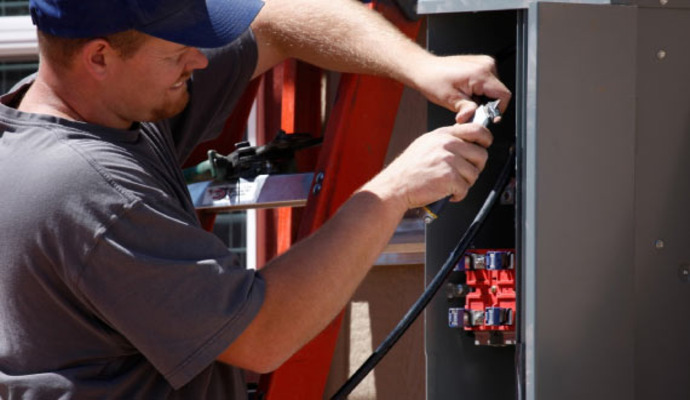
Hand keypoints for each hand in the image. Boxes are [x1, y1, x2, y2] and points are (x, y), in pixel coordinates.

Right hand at [362, 122, 492, 210]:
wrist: (395, 186)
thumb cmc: (408, 170)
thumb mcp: (425, 145)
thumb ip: (446, 141)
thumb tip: (467, 142)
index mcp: (442, 134)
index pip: (476, 129)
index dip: (486, 139)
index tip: (484, 146)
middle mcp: (446, 144)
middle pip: (480, 154)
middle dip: (476, 167)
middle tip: (464, 174)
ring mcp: (448, 160)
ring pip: (474, 173)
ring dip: (465, 183)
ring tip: (450, 184)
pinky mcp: (449, 177)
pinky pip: (466, 188)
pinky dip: (458, 194)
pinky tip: (447, 193)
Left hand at [412, 55, 510, 122]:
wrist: (425, 68)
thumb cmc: (434, 81)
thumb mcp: (449, 99)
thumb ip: (466, 109)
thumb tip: (472, 120)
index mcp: (481, 73)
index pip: (503, 96)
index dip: (497, 110)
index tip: (486, 117)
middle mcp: (486, 65)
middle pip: (499, 93)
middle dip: (487, 105)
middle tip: (470, 108)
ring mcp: (485, 62)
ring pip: (494, 88)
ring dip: (483, 98)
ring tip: (466, 98)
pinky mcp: (481, 63)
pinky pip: (489, 81)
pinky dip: (480, 90)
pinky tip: (467, 92)